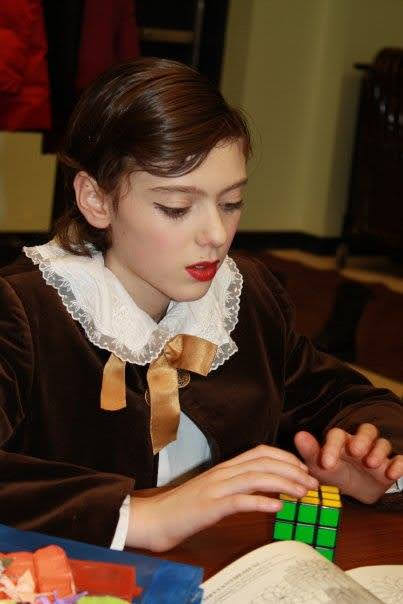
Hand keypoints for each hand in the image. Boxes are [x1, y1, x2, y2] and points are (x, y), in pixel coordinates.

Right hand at [127, 444, 318, 550]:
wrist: (153, 518)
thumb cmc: (182, 508)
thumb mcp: (212, 491)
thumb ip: (234, 487)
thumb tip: (261, 491)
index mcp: (224, 467)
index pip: (260, 452)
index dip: (285, 457)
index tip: (303, 468)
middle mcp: (223, 473)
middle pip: (264, 462)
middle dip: (292, 470)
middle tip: (312, 482)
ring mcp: (216, 488)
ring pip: (257, 477)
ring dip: (284, 484)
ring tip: (303, 493)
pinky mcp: (211, 506)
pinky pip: (240, 500)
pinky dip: (262, 502)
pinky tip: (278, 507)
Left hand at [294, 423, 402, 503]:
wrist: (354, 491)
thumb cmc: (334, 472)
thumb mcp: (319, 466)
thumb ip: (310, 451)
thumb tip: (298, 435)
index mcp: (341, 441)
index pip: (338, 435)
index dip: (332, 447)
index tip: (326, 463)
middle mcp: (360, 443)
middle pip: (366, 430)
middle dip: (362, 439)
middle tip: (356, 452)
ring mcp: (376, 453)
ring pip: (383, 443)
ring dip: (379, 451)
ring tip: (372, 464)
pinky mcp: (390, 465)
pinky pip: (399, 459)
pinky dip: (398, 464)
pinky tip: (392, 473)